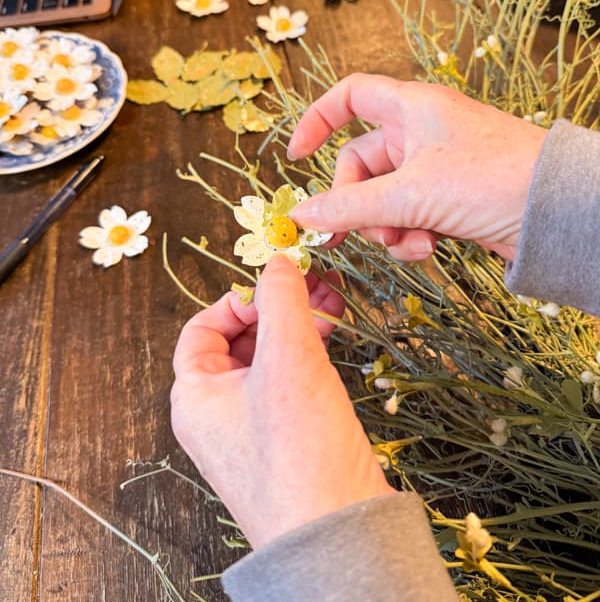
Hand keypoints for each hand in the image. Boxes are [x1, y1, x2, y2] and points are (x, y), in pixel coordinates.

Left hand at [170, 255, 393, 548]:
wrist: (338, 533)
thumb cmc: (299, 450)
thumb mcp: (288, 359)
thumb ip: (281, 300)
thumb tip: (278, 261)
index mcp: (195, 397)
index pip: (201, 330)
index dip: (238, 300)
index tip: (276, 286)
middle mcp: (216, 415)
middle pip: (240, 342)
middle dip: (278, 309)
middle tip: (316, 286)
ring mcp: (251, 432)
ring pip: (269, 362)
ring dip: (298, 329)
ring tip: (334, 306)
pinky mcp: (285, 444)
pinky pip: (289, 387)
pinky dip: (309, 358)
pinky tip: (335, 342)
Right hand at [287, 74, 547, 261]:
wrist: (557, 212)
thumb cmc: (490, 179)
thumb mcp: (410, 194)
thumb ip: (350, 207)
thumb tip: (301, 215)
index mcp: (410, 108)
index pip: (349, 96)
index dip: (317, 121)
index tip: (296, 157)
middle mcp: (419, 132)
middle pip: (359, 164)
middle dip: (357, 203)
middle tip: (352, 235)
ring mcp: (434, 167)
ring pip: (383, 197)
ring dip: (386, 226)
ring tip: (410, 242)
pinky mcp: (449, 198)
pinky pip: (408, 214)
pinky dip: (410, 234)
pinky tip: (429, 248)